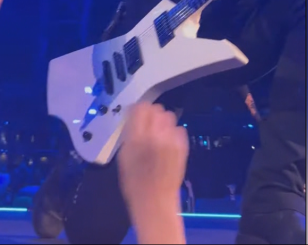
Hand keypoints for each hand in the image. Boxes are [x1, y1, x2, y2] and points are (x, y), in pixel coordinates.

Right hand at [118, 103, 187, 243]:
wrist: (155, 200)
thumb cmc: (134, 181)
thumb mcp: (124, 155)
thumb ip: (129, 133)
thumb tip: (133, 118)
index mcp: (136, 137)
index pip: (140, 108)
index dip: (138, 110)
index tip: (136, 115)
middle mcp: (155, 134)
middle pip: (156, 109)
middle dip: (151, 115)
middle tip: (147, 126)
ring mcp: (171, 140)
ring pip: (169, 116)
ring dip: (162, 122)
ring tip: (158, 135)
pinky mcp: (183, 145)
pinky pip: (178, 129)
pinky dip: (172, 133)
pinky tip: (167, 144)